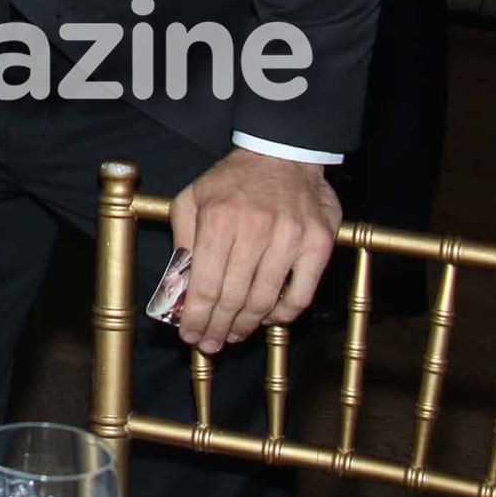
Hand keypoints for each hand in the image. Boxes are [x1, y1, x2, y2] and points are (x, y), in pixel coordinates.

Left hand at [168, 148, 341, 353]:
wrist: (282, 153)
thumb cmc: (233, 179)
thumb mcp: (192, 198)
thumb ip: (182, 239)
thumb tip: (177, 284)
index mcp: (218, 219)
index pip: (204, 284)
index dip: (196, 316)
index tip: (190, 335)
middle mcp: (253, 230)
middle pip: (233, 297)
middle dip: (218, 327)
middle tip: (211, 343)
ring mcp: (289, 238)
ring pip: (265, 300)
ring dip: (247, 325)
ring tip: (234, 334)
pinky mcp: (318, 243)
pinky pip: (301, 294)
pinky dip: (284, 314)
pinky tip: (269, 318)